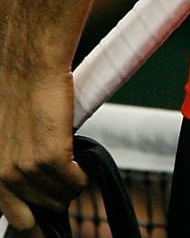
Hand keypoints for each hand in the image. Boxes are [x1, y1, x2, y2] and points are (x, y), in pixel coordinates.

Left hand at [0, 67, 85, 227]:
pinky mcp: (51, 156)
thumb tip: (33, 183)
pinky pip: (76, 181)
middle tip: (67, 178)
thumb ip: (12, 164)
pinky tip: (83, 160)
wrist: (27, 69)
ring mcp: (26, 168)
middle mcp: (4, 176)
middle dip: (59, 197)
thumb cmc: (17, 96)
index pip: (17, 217)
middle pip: (43, 209)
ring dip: (74, 184)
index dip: (36, 215)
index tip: (50, 208)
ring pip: (62, 196)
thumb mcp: (3, 140)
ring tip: (76, 164)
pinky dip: (84, 174)